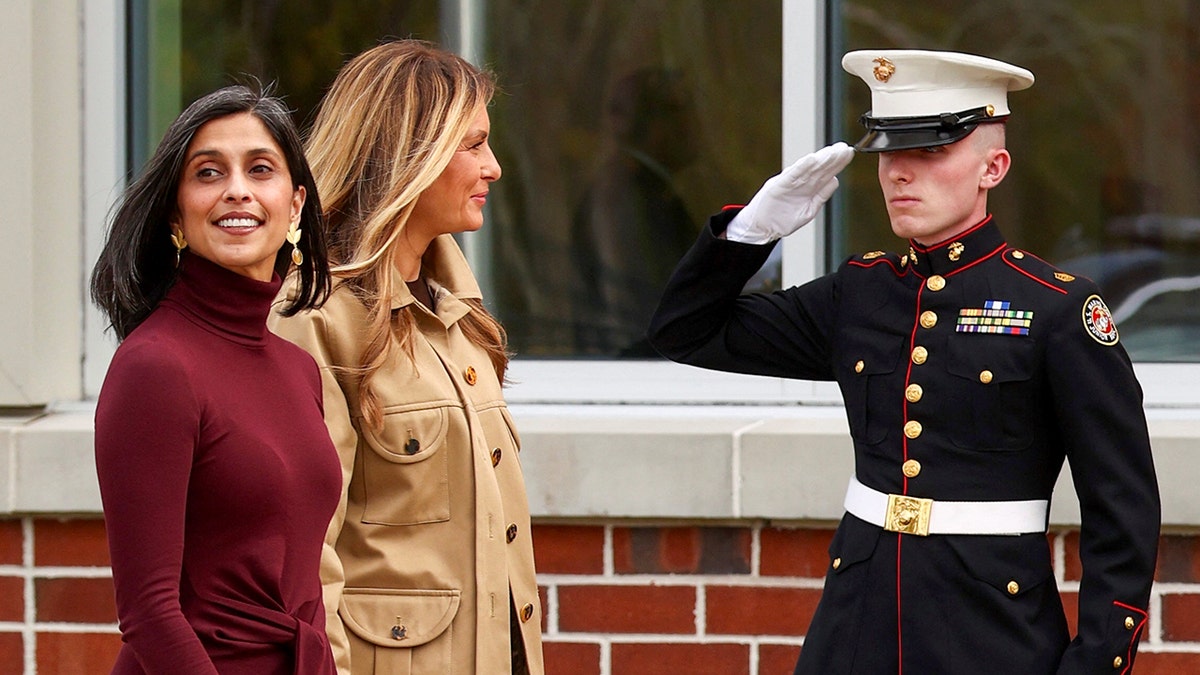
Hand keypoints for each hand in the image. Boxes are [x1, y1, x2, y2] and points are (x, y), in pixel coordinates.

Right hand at [725, 142, 854, 243]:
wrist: (762, 227)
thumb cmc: (783, 218)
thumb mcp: (808, 209)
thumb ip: (821, 195)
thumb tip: (835, 181)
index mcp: (809, 188)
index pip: (826, 173)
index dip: (838, 163)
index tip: (848, 153)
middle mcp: (801, 183)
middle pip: (819, 169)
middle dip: (832, 158)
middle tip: (844, 148)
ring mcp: (790, 184)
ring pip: (808, 170)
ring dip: (820, 160)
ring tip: (832, 151)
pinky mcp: (778, 187)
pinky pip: (792, 176)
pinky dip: (801, 168)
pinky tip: (810, 160)